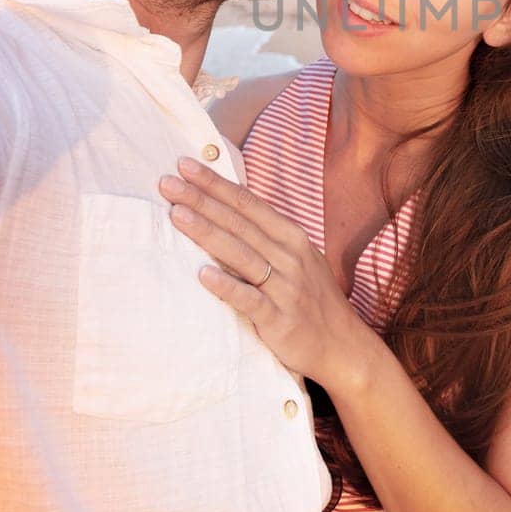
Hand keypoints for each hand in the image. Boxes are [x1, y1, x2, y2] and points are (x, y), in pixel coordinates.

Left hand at [158, 158, 374, 392]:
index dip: (216, 183)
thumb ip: (267, 237)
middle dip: (201, 200)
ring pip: (240, 254)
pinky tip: (203, 275)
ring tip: (177, 215)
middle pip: (238, 223)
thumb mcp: (297, 259)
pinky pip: (249, 299)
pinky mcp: (280, 319)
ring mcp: (285, 287)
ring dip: (207, 232)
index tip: (185, 165)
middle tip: (167, 183)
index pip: (247, 203)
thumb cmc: (311, 300)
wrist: (343, 346)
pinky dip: (226, 286)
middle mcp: (289, 256)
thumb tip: (228, 212)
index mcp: (292, 237)